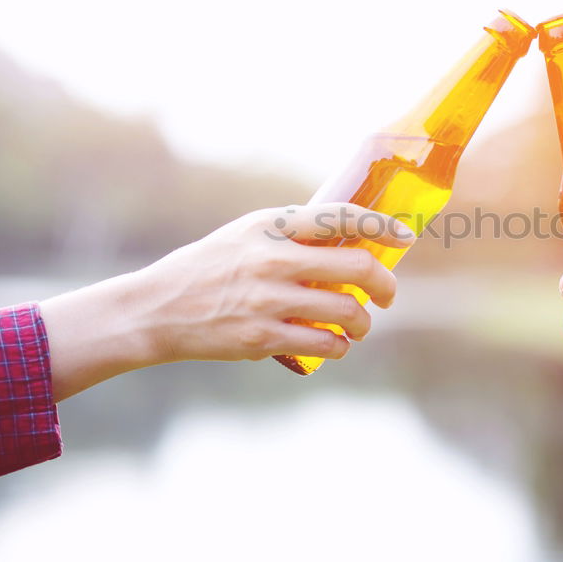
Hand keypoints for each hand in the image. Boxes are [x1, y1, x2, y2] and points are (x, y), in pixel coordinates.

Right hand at [41, 203, 413, 399]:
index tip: (405, 237)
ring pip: (348, 312)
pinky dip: (340, 346)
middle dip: (386, 286)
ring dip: (363, 322)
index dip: (383, 227)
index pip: (343, 217)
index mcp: (272, 225)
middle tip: (388, 295)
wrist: (157, 309)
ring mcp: (269, 300)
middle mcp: (274, 258)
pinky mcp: (262, 338)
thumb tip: (347, 240)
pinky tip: (337, 344)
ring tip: (358, 325)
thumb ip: (291, 235)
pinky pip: (325, 343)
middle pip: (358, 269)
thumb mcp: (247, 234)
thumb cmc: (209, 268)